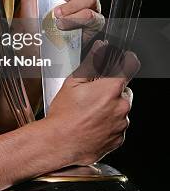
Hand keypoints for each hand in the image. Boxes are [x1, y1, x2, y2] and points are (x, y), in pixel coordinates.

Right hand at [46, 41, 139, 165]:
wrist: (60, 143)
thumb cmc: (64, 115)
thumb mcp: (73, 82)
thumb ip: (91, 62)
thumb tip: (100, 48)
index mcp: (111, 88)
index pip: (129, 66)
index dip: (125, 61)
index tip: (122, 61)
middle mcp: (121, 106)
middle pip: (123, 89)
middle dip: (111, 89)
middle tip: (92, 94)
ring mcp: (121, 124)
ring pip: (121, 108)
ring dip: (110, 107)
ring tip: (89, 112)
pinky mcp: (119, 139)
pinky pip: (118, 126)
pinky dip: (108, 123)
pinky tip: (92, 123)